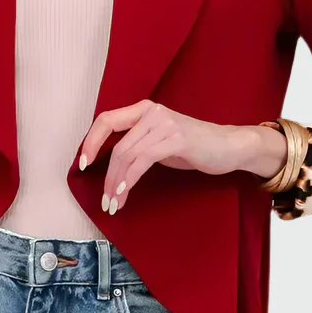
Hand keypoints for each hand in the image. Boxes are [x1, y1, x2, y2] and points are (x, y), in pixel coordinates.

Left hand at [78, 100, 245, 212]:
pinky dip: (130, 179)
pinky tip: (124, 193)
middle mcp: (152, 111)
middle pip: (116, 144)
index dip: (91, 142)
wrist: (229, 146)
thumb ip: (137, 143)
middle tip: (104, 199)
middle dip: (106, 175)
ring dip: (117, 184)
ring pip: (127, 155)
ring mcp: (164, 124)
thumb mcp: (159, 139)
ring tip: (114, 204)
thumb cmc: (193, 146)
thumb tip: (110, 163)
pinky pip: (143, 161)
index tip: (83, 164)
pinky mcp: (176, 139)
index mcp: (144, 109)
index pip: (106, 119)